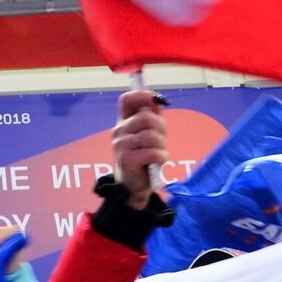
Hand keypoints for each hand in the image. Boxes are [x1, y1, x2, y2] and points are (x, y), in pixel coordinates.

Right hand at [111, 89, 168, 209]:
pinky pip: (153, 152)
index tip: (155, 101)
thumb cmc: (143, 158)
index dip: (142, 95)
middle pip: (146, 118)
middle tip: (162, 140)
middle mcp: (118, 131)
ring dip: (162, 146)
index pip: (127, 99)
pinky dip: (162, 158)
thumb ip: (151, 117)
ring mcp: (120, 145)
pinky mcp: (126, 160)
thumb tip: (157, 100)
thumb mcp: (147, 135)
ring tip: (159, 153)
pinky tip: (158, 162)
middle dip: (161, 128)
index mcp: (123, 122)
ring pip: (151, 136)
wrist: (133, 186)